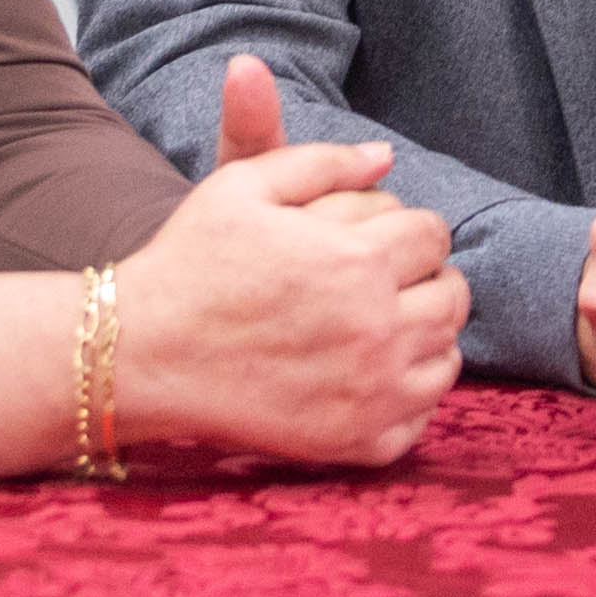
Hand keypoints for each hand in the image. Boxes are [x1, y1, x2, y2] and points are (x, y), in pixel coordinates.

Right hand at [112, 56, 465, 466]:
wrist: (143, 354)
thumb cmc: (190, 262)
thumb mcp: (243, 185)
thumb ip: (323, 161)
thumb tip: (386, 156)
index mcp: (356, 262)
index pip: (434, 234)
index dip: (407, 228)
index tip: (378, 237)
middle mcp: (376, 330)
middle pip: (452, 295)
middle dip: (425, 277)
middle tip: (384, 278)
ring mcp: (371, 393)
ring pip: (447, 354)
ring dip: (424, 332)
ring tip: (380, 321)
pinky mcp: (357, 440)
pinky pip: (423, 414)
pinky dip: (410, 391)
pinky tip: (372, 372)